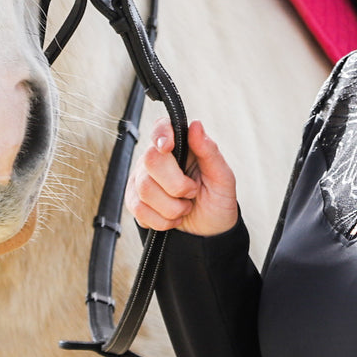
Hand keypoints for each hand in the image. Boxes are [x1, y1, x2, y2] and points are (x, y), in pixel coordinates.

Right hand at [128, 118, 238, 237]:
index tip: (168, 147)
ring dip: (172, 207)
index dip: (161, 134)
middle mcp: (157, 158)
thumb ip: (209, 151)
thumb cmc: (217, 199)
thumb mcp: (222, 176)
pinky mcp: (134, 201)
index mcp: (180, 145)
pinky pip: (139, 209)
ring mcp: (142, 179)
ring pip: (145, 189)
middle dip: (176, 185)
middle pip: (151, 160)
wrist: (209, 231)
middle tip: (192, 192)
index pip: (161, 127)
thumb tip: (196, 125)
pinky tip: (172, 217)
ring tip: (185, 206)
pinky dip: (161, 220)